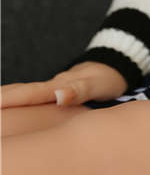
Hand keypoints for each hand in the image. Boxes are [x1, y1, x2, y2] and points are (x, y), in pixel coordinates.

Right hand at [0, 62, 127, 107]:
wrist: (114, 68)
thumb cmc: (106, 79)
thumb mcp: (96, 86)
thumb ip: (79, 90)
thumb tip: (59, 95)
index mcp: (56, 87)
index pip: (28, 95)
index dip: (9, 100)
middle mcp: (49, 87)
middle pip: (19, 92)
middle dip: (1, 98)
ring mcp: (50, 89)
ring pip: (22, 93)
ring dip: (5, 98)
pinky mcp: (53, 93)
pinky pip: (29, 97)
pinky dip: (16, 100)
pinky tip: (9, 105)